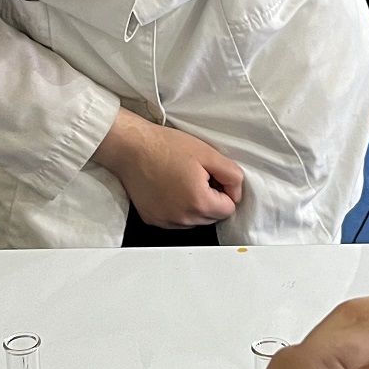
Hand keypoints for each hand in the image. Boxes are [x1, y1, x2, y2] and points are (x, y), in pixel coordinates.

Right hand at [91, 109, 242, 227]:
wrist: (132, 148)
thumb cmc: (165, 147)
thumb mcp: (208, 153)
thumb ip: (232, 175)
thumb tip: (237, 192)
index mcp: (199, 203)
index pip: (229, 209)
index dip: (224, 190)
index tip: (212, 176)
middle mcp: (182, 219)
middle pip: (212, 217)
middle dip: (210, 199)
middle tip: (196, 175)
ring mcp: (166, 221)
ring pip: (195, 221)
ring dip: (194, 205)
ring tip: (181, 181)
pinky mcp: (153, 220)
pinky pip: (176, 220)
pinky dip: (177, 208)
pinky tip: (169, 189)